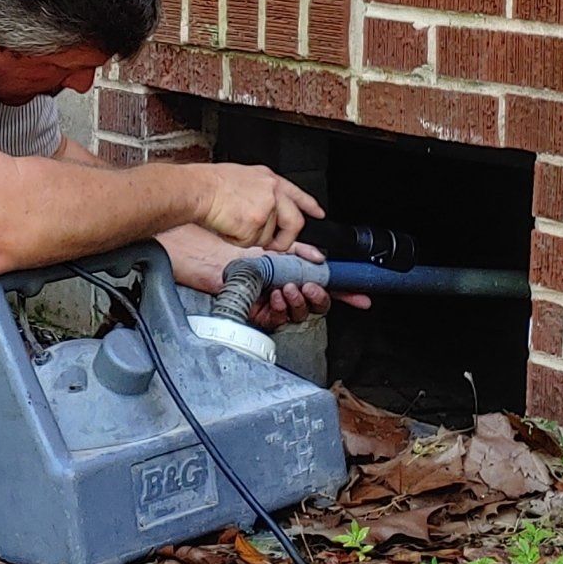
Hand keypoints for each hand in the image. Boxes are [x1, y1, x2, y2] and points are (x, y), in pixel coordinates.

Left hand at [159, 227, 369, 328]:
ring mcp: (269, 303)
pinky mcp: (255, 313)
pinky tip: (275, 296)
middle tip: (308, 286)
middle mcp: (282, 290)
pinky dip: (280, 308)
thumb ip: (297, 253)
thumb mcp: (269, 247)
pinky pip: (277, 319)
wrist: (200, 251)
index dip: (343, 293)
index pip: (323, 285)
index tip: (362, 297)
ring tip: (287, 288)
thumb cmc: (229, 245)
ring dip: (297, 301)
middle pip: (314, 304)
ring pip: (298, 313)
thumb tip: (320, 258)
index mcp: (290, 272)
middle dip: (316, 296)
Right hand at [193, 161, 320, 250]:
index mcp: (269, 179)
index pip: (297, 194)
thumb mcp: (243, 177)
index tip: (318, 213)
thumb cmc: (210, 183)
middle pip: (294, 223)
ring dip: (249, 238)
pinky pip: (250, 243)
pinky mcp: (256, 224)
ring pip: (267, 237)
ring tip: (232, 221)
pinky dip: (237, 240)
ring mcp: (266, 208)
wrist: (196, 189)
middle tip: (273, 244)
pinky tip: (227, 226)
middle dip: (285, 239)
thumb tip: (268, 210)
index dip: (309, 206)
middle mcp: (272, 192)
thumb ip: (261, 191)